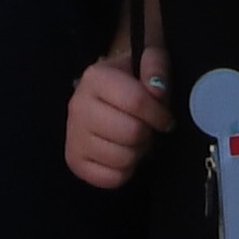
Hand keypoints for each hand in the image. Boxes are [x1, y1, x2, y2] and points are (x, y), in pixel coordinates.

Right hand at [64, 52, 167, 189]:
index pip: (135, 100)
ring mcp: (73, 136)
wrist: (104, 95)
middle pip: (130, 132)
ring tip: (135, 140)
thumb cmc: (131, 80)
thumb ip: (155, 65)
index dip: (159, 113)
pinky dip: (125, 171)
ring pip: (122, 158)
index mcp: (94, 78)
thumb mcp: (147, 60)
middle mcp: (78, 106)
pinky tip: (123, 154)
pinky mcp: (74, 162)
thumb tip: (157, 91)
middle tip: (148, 129)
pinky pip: (111, 179)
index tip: (165, 118)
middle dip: (148, 133)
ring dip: (138, 152)